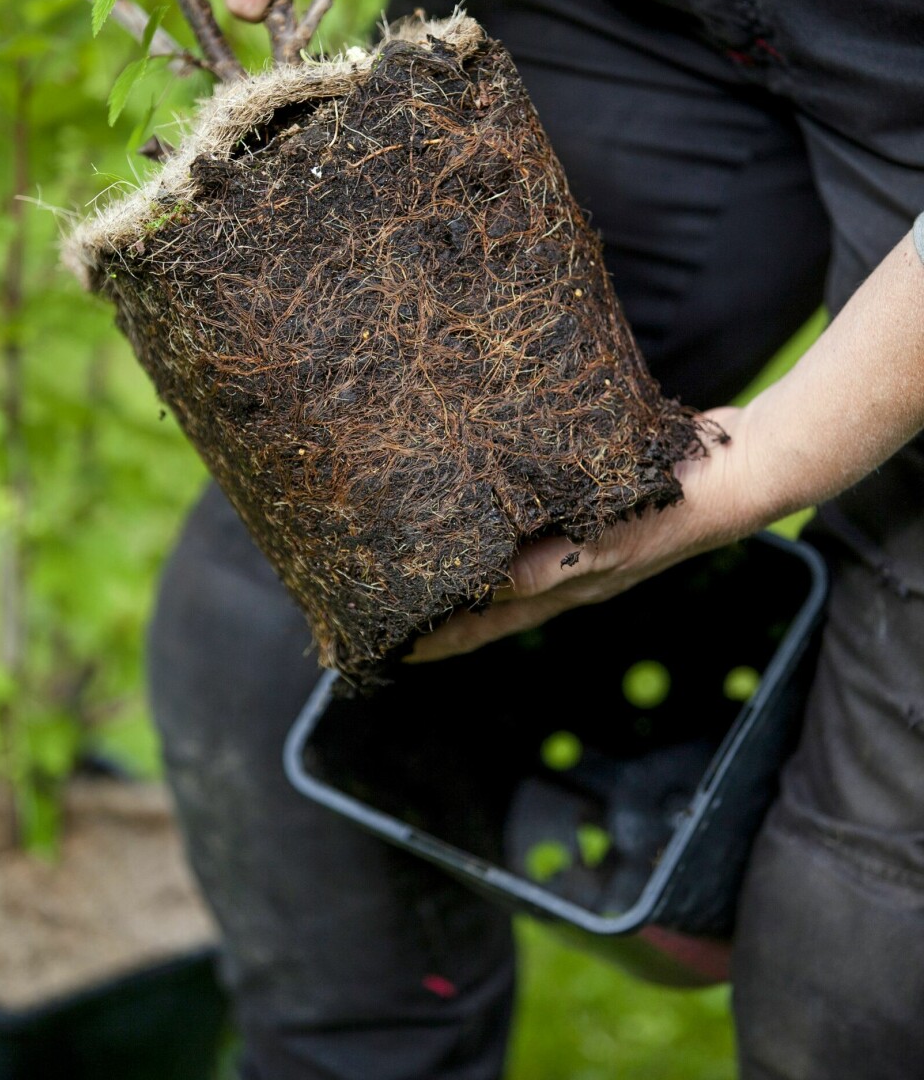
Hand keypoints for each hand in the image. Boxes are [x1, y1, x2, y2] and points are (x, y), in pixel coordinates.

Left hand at [407, 406, 754, 662]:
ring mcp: (585, 538)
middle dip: (443, 602)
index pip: (486, 623)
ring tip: (424, 551)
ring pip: (509, 556)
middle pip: (492, 596)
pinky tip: (488, 494)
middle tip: (389, 598)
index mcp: (565, 588)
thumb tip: (478, 591)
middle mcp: (570, 570)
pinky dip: (504, 515)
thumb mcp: (597, 546)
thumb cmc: (669, 514)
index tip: (385, 645)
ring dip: (469, 557)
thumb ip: (541, 568)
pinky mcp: (595, 499)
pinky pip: (535, 515)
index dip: (438, 637)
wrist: (736, 475)